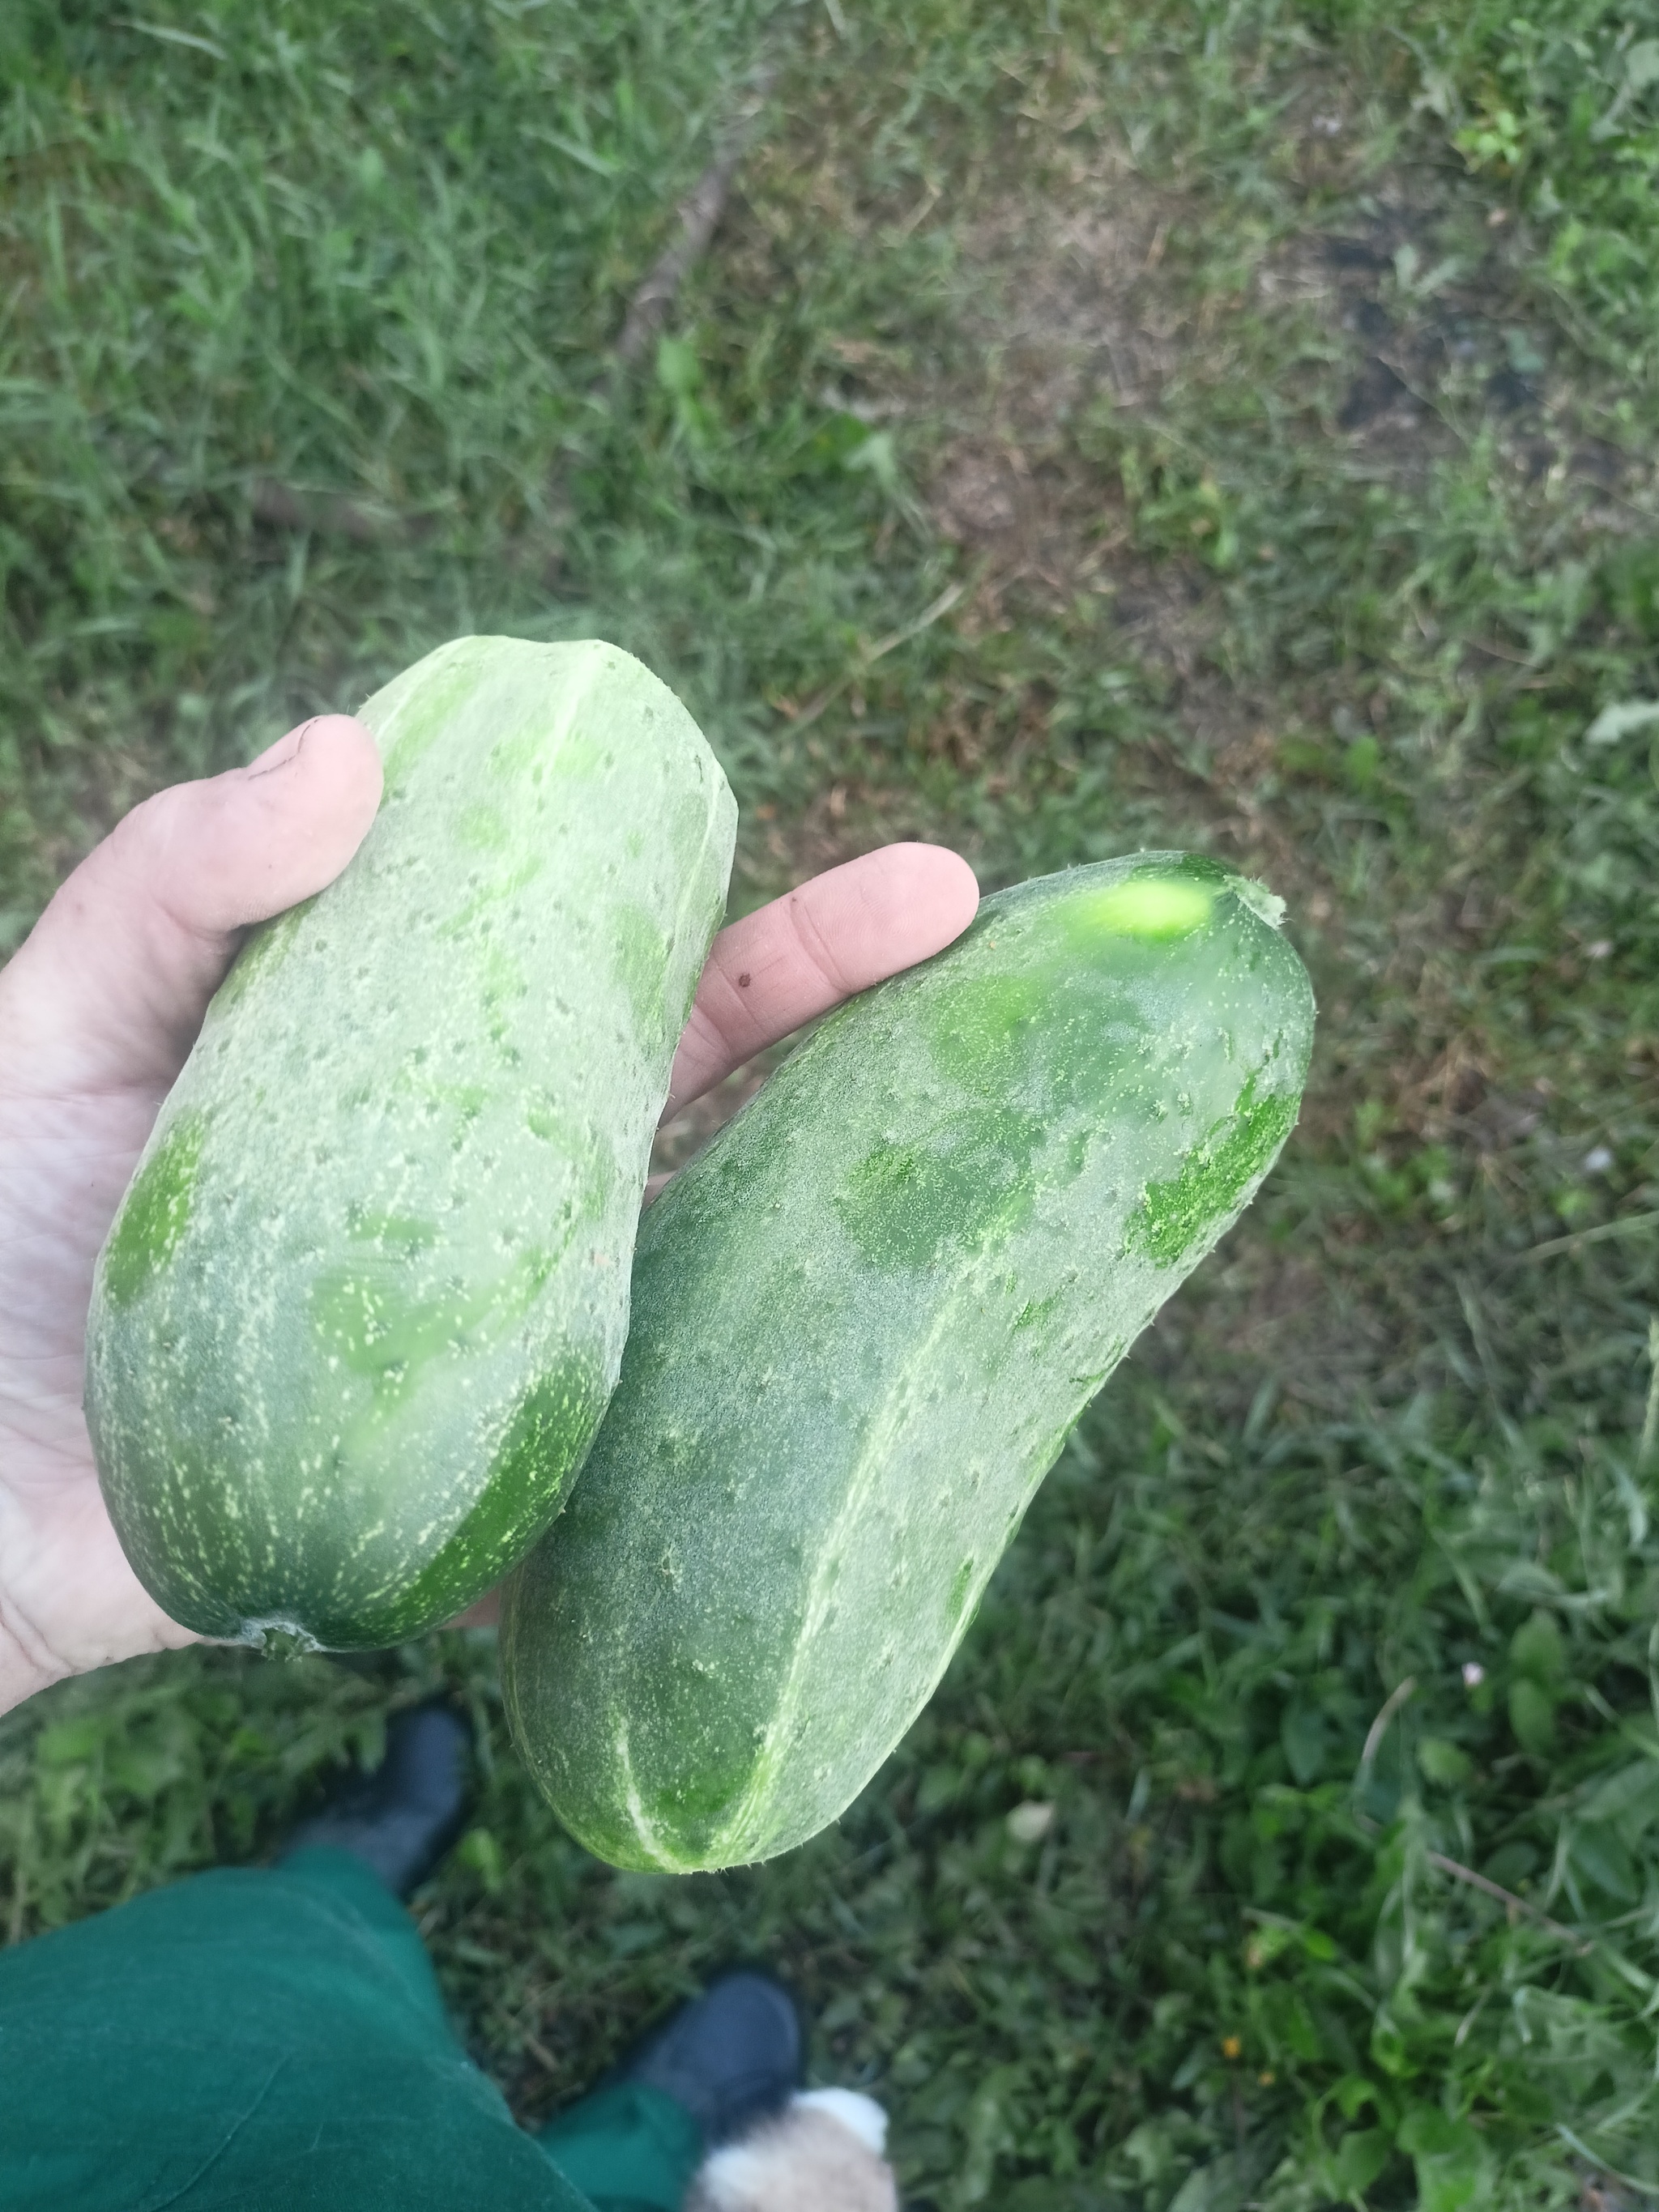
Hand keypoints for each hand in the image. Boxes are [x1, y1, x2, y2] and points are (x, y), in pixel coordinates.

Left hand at [0, 715, 977, 1714]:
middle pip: (717, 1111)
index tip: (895, 877)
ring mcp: (516, 1350)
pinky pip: (636, 1473)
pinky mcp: (491, 1495)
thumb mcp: (66, 1014)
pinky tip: (849, 1381)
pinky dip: (732, 1441)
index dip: (766, 929)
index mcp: (445, 1077)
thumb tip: (356, 743)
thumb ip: (176, 877)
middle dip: (856, 1023)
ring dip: (837, 1223)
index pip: (634, 988)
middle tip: (963, 921)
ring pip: (713, 1278)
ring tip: (968, 1154)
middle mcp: (510, 1207)